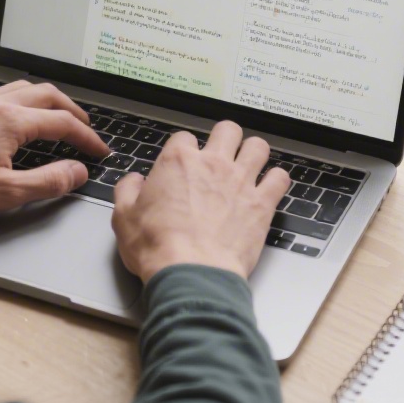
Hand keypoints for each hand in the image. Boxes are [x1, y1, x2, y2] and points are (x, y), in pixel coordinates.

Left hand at [0, 81, 110, 218]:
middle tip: (87, 130)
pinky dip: (26, 100)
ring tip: (60, 118)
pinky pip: (5, 93)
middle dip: (74, 112)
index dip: (87, 138)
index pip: (63, 123)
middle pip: (49, 95)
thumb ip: (47, 181)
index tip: (99, 151)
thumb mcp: (5, 192)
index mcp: (11, 121)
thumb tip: (76, 173)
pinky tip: (21, 116)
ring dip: (50, 101)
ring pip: (26, 89)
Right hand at [110, 120, 290, 282]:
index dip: (182, 150)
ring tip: (248, 166)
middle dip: (225, 139)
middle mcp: (212, 164)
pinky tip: (269, 188)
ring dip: (253, 153)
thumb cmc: (158, 247)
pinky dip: (276, 180)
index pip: (183, 138)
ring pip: (258, 146)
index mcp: (178, 161)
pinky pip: (280, 178)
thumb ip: (127, 191)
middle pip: (228, 130)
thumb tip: (133, 182)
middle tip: (221, 155)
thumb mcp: (123, 217)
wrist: (191, 272)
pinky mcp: (262, 204)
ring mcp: (240, 181)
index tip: (182, 164)